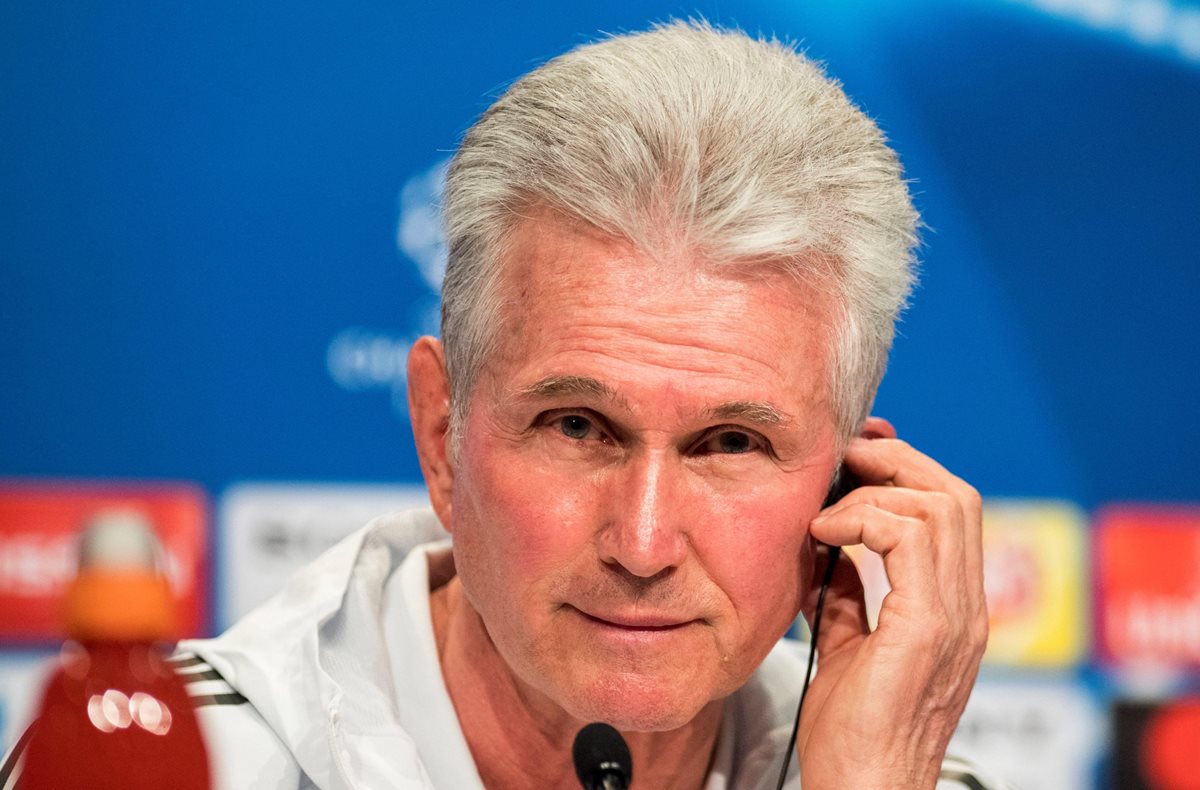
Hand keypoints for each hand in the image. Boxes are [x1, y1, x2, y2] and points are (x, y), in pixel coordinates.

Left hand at [796, 418, 987, 788]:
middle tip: (841, 462)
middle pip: (955, 494)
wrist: (863, 788)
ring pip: (941, 504)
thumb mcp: (848, 646)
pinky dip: (863, 519)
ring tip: (826, 513)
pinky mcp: (928, 626)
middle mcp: (967, 608)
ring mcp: (955, 617)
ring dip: (875, 490)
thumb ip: (849, 596)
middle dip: (895, 462)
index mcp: (953, 610)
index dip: (905, 472)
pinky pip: (909, 535)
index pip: (951, 511)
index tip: (852, 462)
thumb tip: (830, 549)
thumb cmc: (851, 733)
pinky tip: (824, 536)